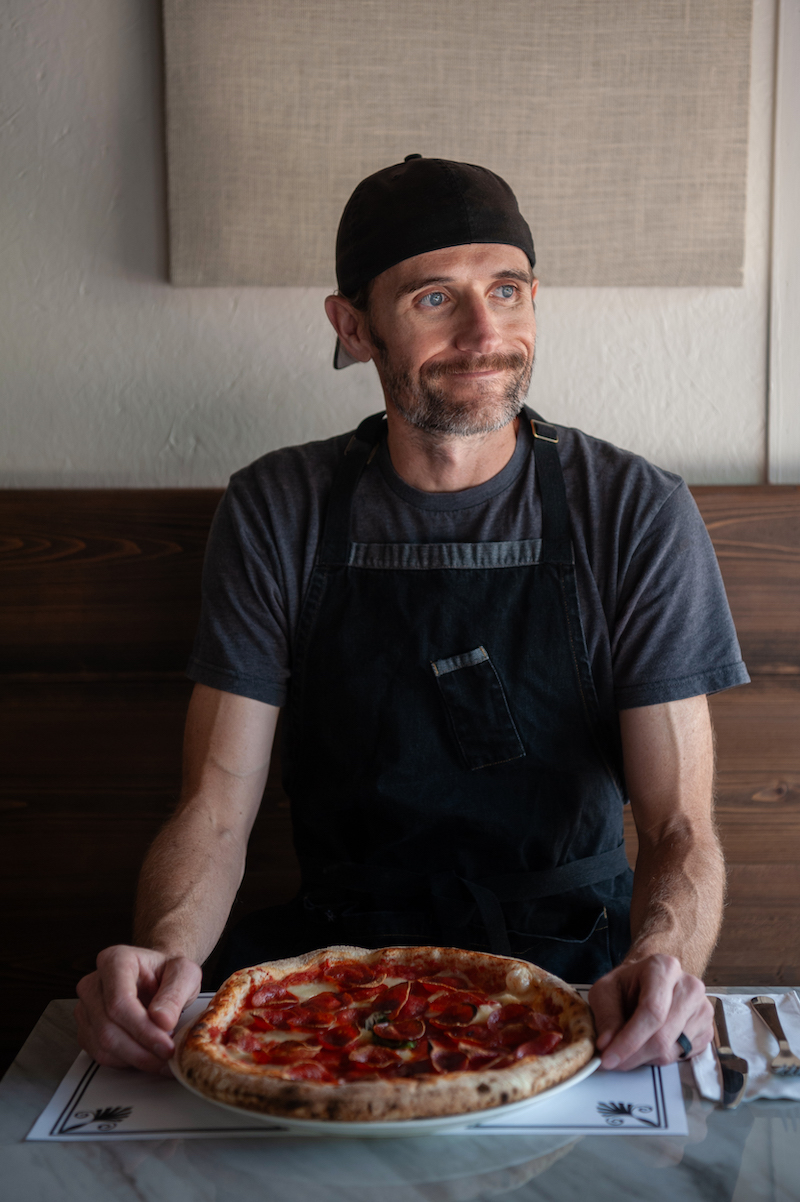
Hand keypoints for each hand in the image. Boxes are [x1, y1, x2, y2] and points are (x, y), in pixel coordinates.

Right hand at [75, 945, 201, 1072]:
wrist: (157, 978)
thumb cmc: (168, 972)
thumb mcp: (185, 974)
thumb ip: (175, 994)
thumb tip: (162, 1021)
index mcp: (114, 960)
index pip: (119, 1002)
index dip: (142, 1028)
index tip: (166, 1045)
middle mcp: (93, 983)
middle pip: (108, 1027)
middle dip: (141, 1050)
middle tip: (168, 1056)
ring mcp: (85, 1008)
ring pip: (102, 1045)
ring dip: (135, 1058)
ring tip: (161, 1055)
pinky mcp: (85, 1029)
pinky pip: (100, 1055)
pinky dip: (125, 1062)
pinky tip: (146, 1055)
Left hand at [588, 954, 713, 1071]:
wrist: (648, 983)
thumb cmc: (627, 986)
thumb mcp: (605, 992)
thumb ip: (606, 1017)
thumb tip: (607, 1045)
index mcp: (664, 968)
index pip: (652, 1011)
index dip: (629, 1040)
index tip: (609, 1059)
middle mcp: (689, 987)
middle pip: (662, 1036)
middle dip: (633, 1055)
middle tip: (612, 1061)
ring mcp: (702, 1010)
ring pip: (671, 1051)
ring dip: (645, 1058)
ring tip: (632, 1043)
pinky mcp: (707, 1031)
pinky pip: (681, 1057)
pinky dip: (660, 1059)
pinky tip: (649, 1043)